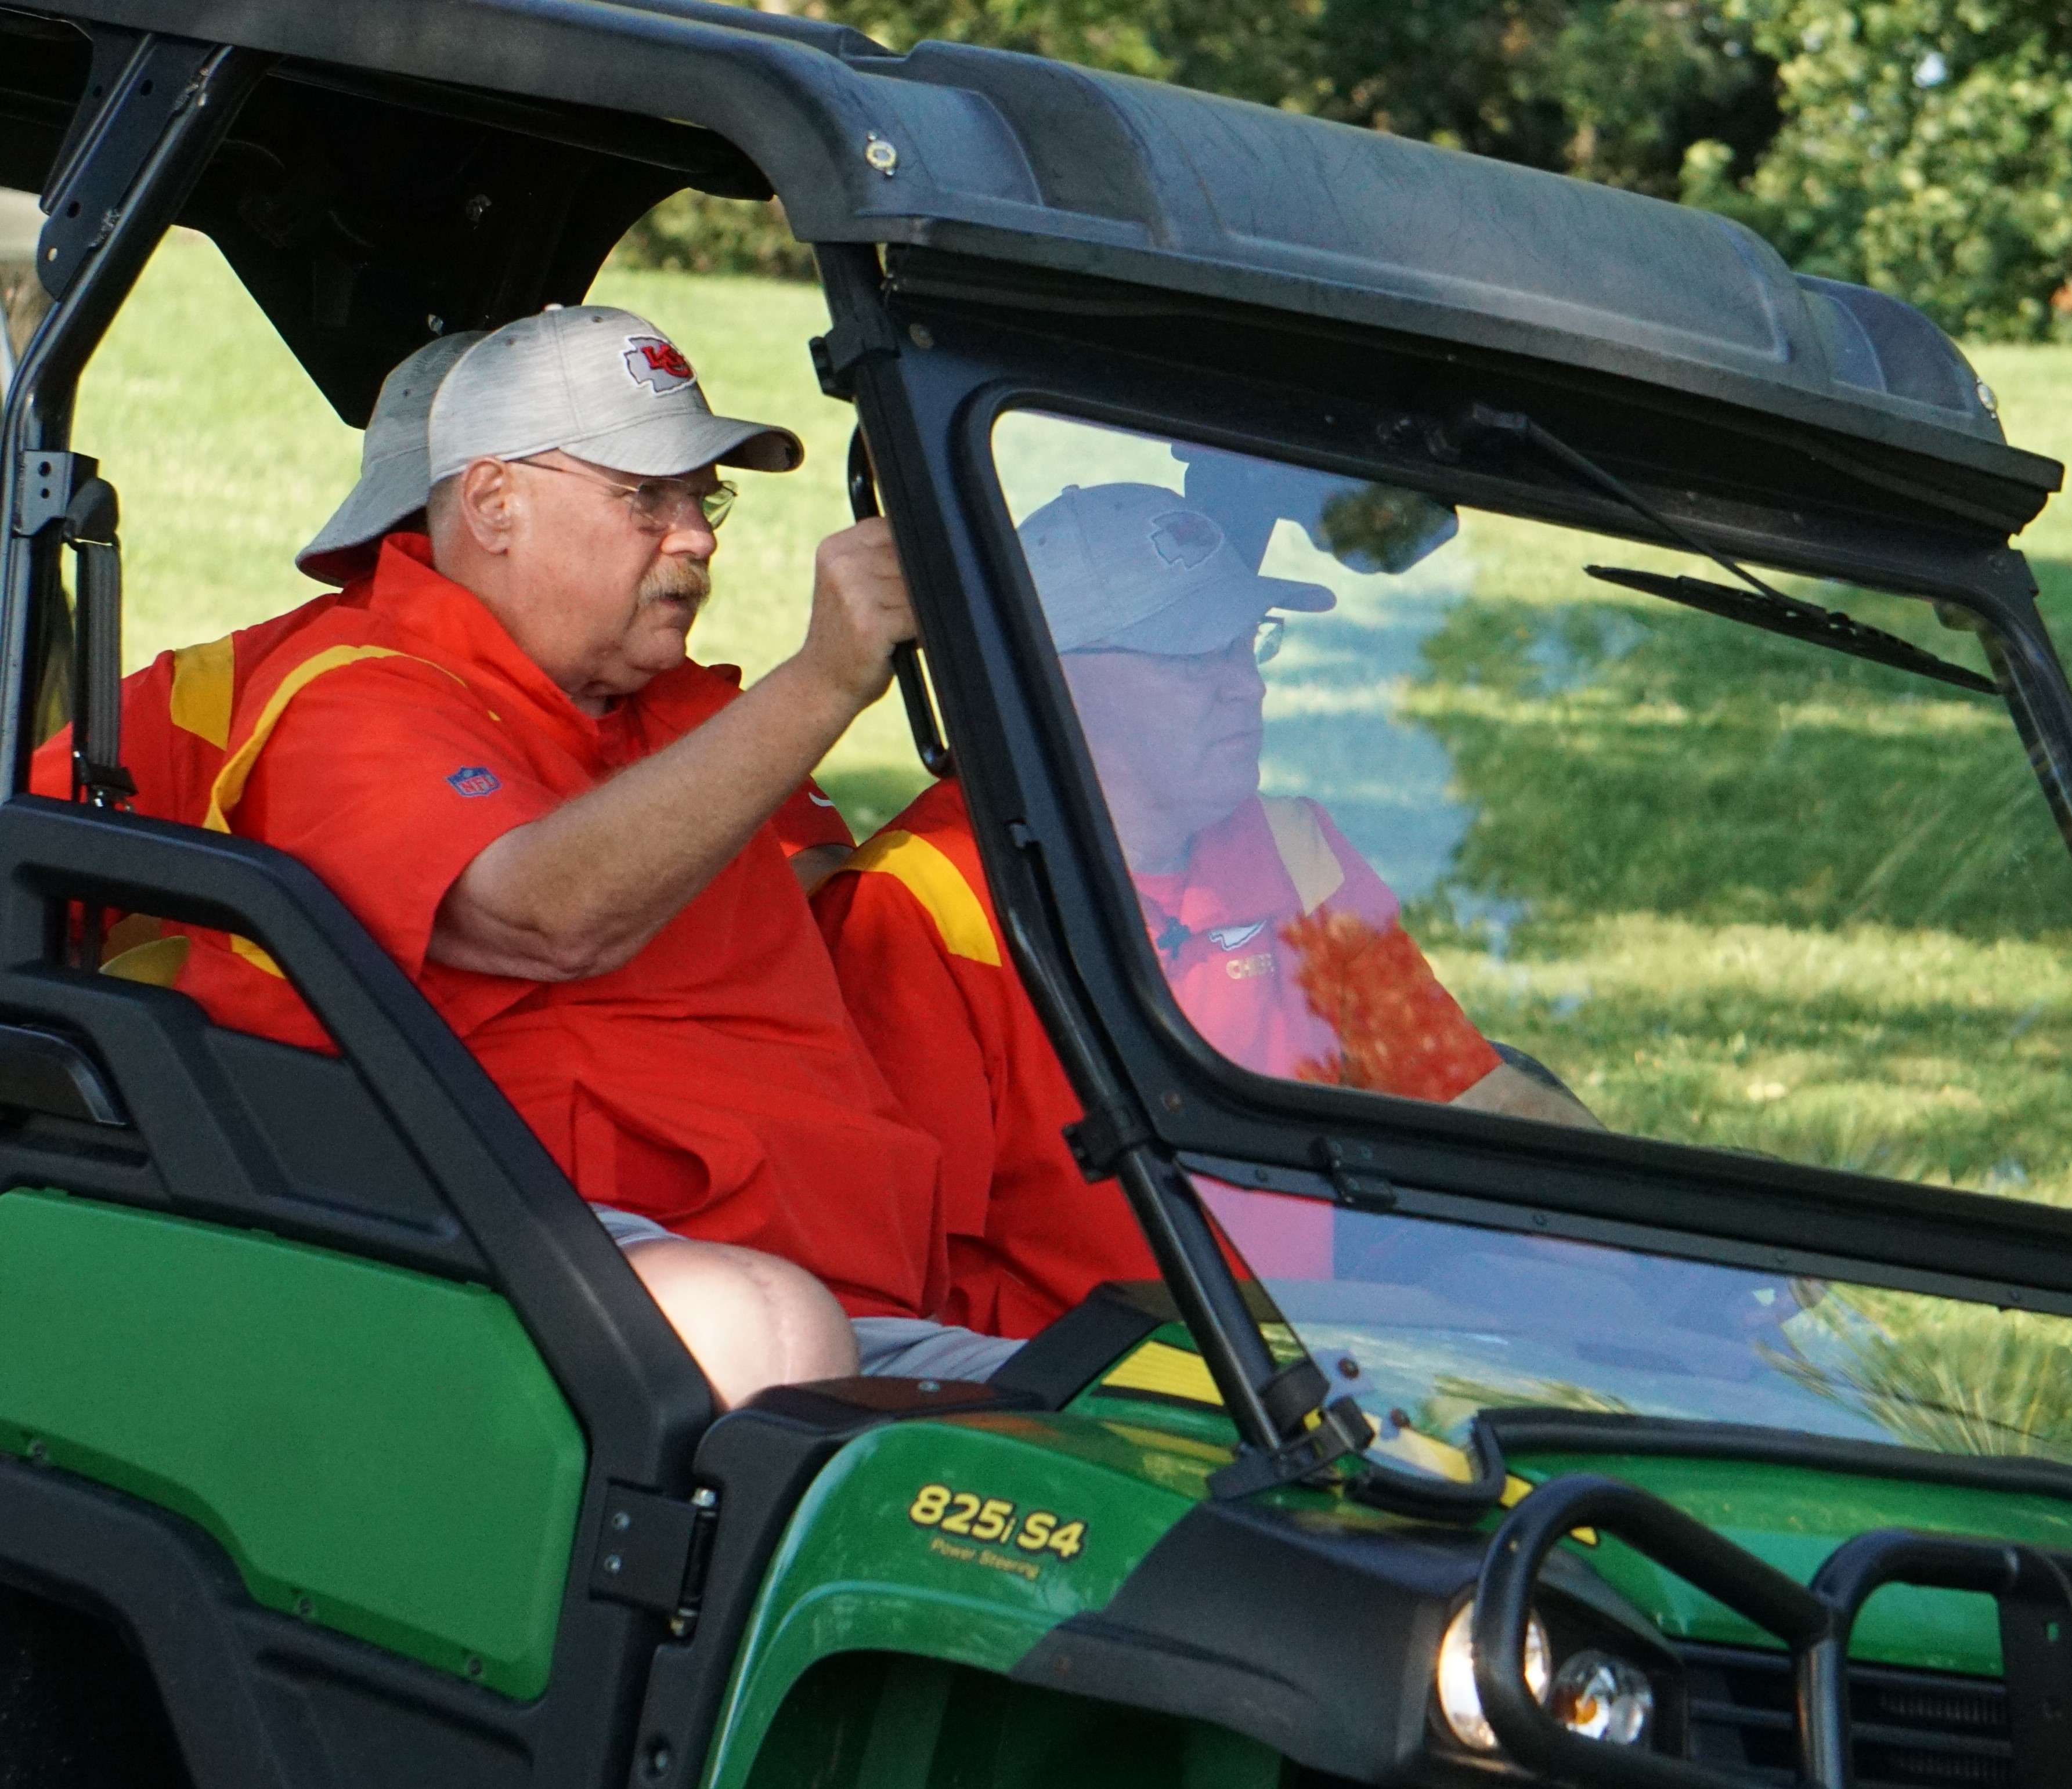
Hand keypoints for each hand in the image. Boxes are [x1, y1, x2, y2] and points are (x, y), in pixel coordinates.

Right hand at [796, 517, 914, 709]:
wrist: (822, 683)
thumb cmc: (848, 633)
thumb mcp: (852, 584)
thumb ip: (881, 558)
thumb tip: (939, 544)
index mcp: (836, 548)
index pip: (894, 531)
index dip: (909, 558)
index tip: (900, 584)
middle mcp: (841, 564)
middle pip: (909, 560)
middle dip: (913, 588)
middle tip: (894, 613)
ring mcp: (853, 592)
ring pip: (916, 589)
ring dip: (915, 612)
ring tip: (894, 629)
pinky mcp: (869, 623)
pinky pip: (916, 617)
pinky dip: (917, 632)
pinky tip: (899, 641)